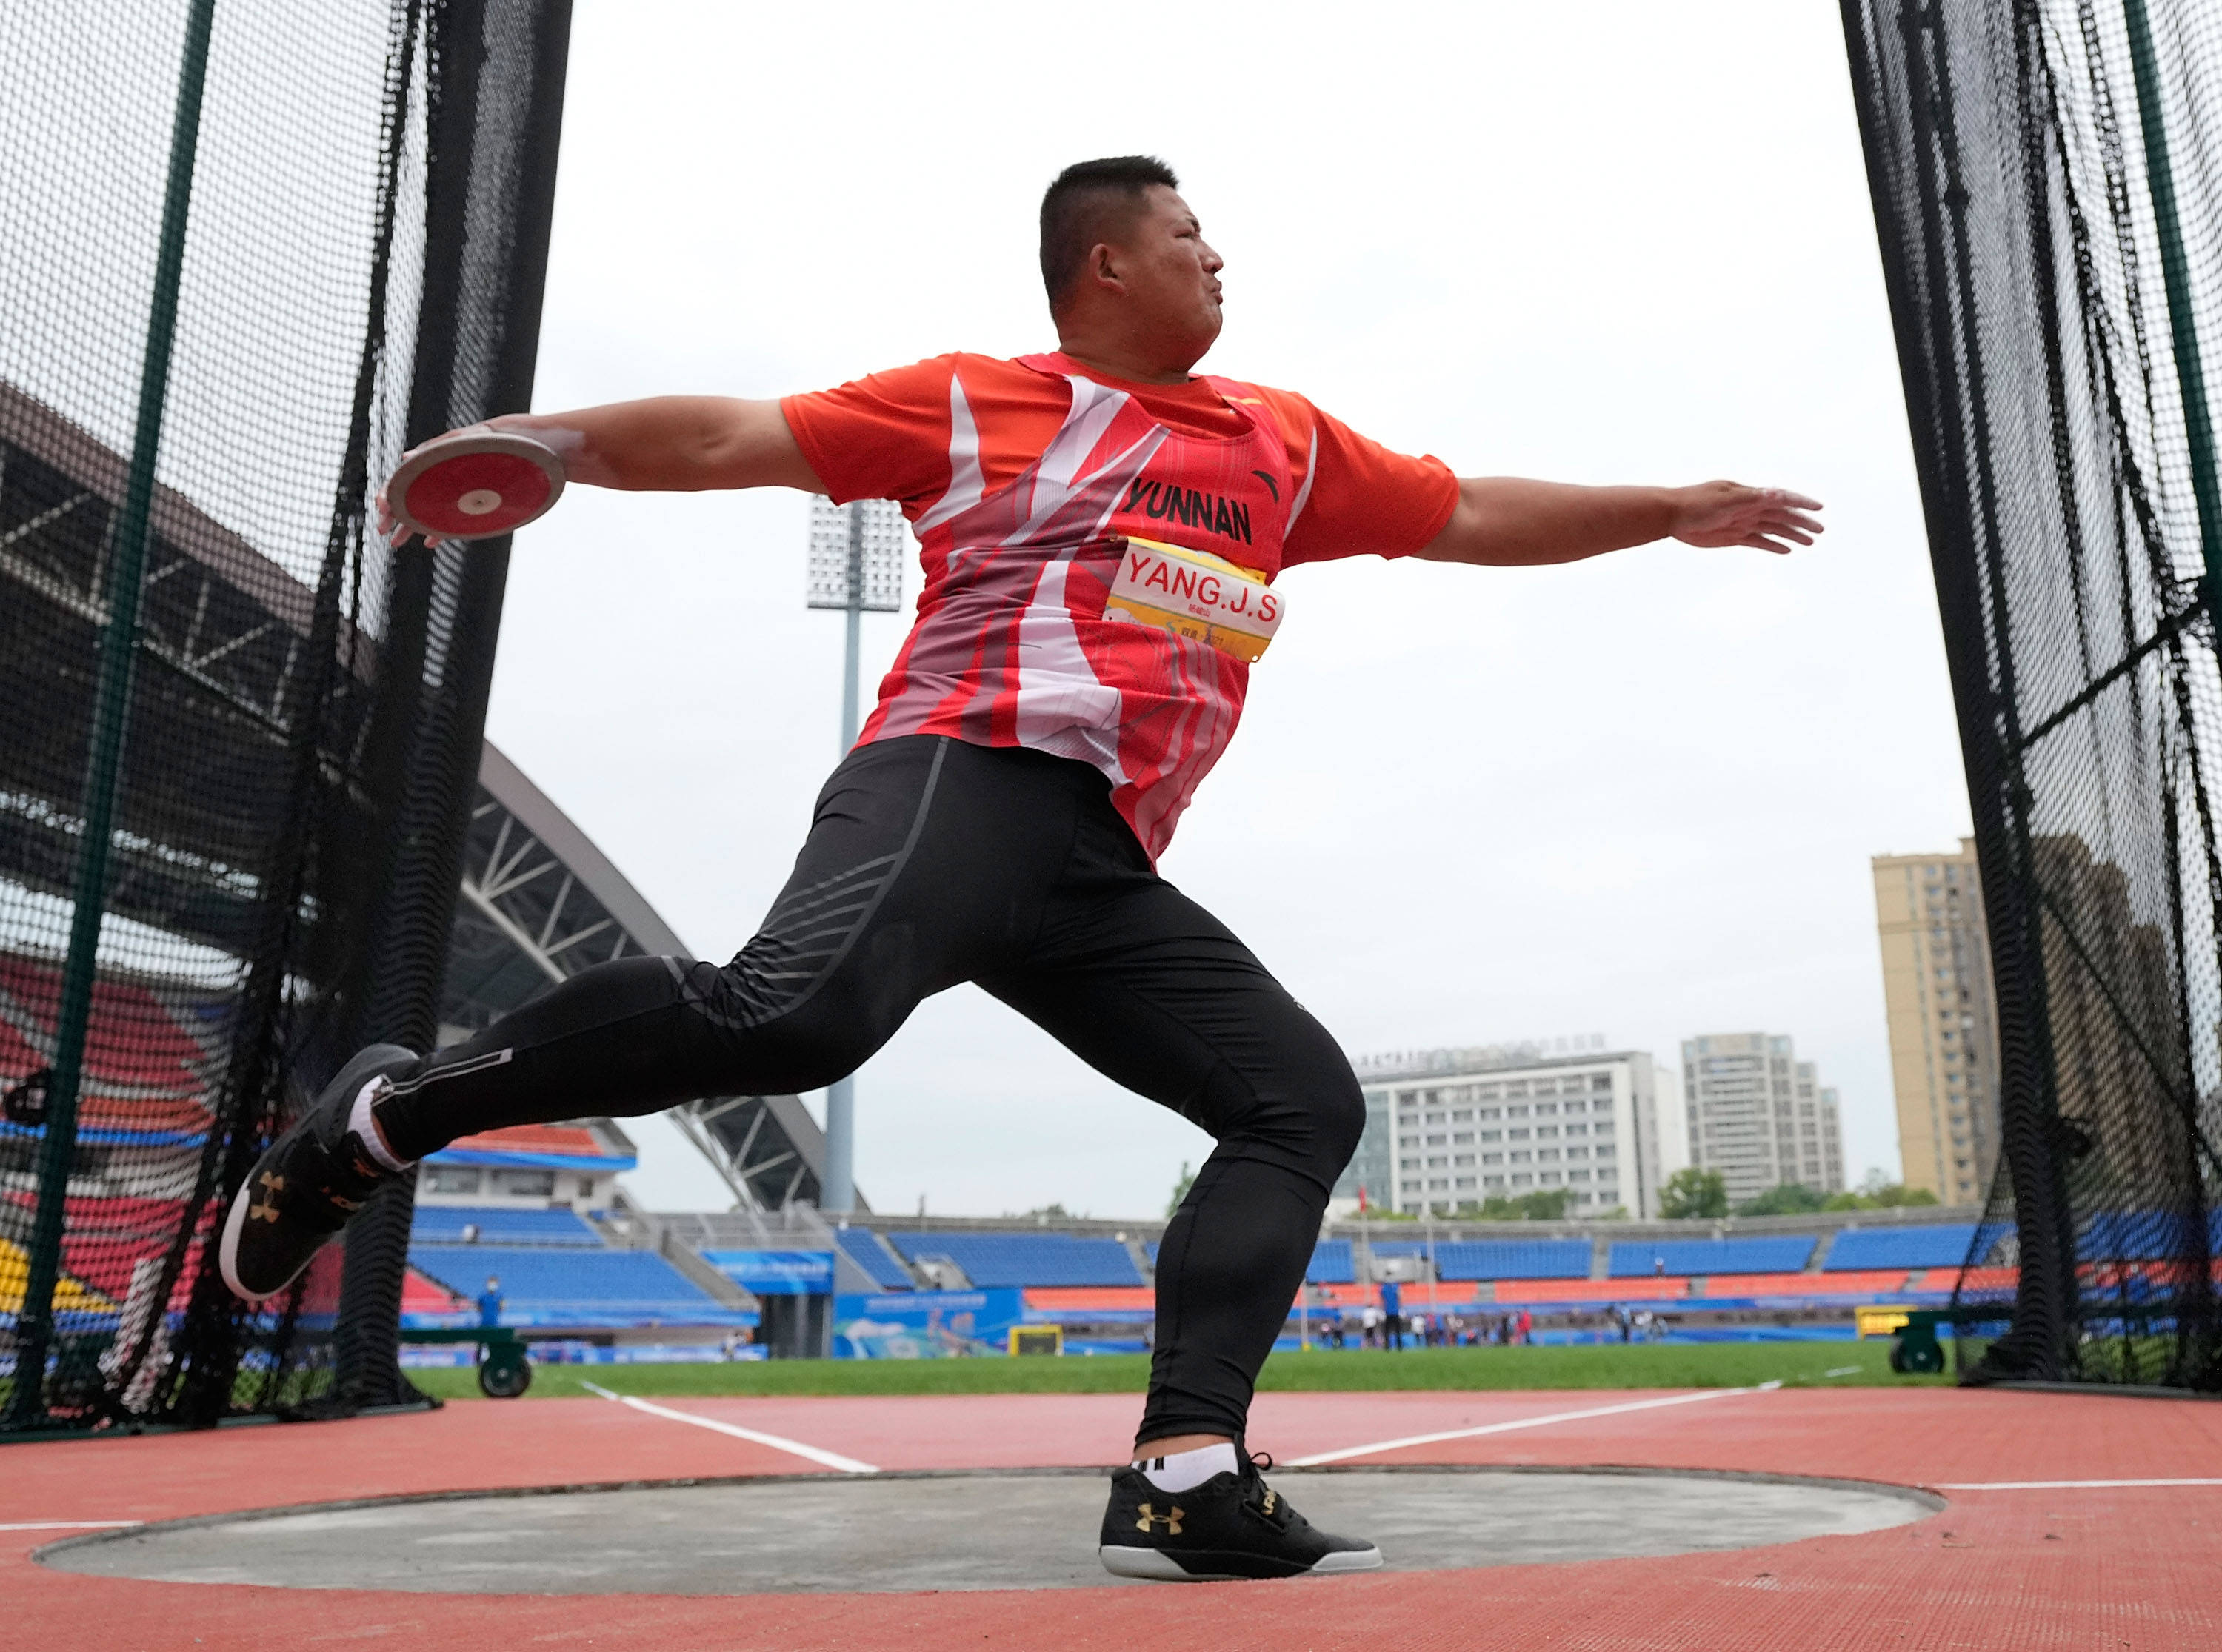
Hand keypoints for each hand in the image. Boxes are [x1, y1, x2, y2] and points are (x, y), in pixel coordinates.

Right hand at [373, 422, 496, 547]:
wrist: (503, 446)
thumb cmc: (478, 440)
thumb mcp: (454, 442)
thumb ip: (431, 451)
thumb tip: (405, 458)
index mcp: (424, 464)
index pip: (397, 481)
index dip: (386, 494)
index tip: (381, 507)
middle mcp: (431, 480)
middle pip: (403, 499)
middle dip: (390, 516)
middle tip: (380, 530)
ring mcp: (445, 495)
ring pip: (420, 513)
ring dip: (407, 528)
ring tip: (394, 543)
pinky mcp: (460, 505)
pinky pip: (444, 521)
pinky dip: (436, 532)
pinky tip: (429, 543)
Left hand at [1668, 481, 1823, 554]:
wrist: (1672, 515)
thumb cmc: (1696, 503)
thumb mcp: (1726, 499)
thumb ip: (1752, 498)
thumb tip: (1776, 494)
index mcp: (1750, 496)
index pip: (1781, 498)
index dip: (1800, 503)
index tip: (1818, 508)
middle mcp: (1750, 508)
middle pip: (1781, 516)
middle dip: (1801, 522)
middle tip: (1820, 531)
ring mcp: (1742, 523)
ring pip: (1773, 529)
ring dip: (1792, 535)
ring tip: (1810, 542)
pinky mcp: (1733, 537)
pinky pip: (1758, 541)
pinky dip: (1773, 545)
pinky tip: (1786, 550)